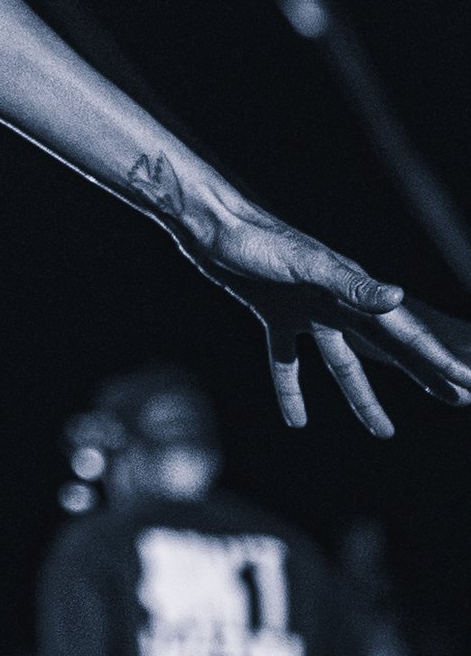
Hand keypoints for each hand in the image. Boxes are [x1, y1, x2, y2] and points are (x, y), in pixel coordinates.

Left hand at [131, 162, 470, 433]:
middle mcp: (336, 301)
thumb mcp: (305, 263)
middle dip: (421, 373)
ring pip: (342, 362)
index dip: (438, 359)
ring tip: (383, 431)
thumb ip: (351, 284)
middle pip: (387, 348)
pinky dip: (291, 387)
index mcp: (352, 292)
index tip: (467, 382)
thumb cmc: (257, 239)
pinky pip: (288, 359)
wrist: (211, 223)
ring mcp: (307, 308)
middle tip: (456, 399)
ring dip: (362, 396)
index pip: (405, 333)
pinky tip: (295, 420)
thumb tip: (398, 299)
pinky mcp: (275, 312)